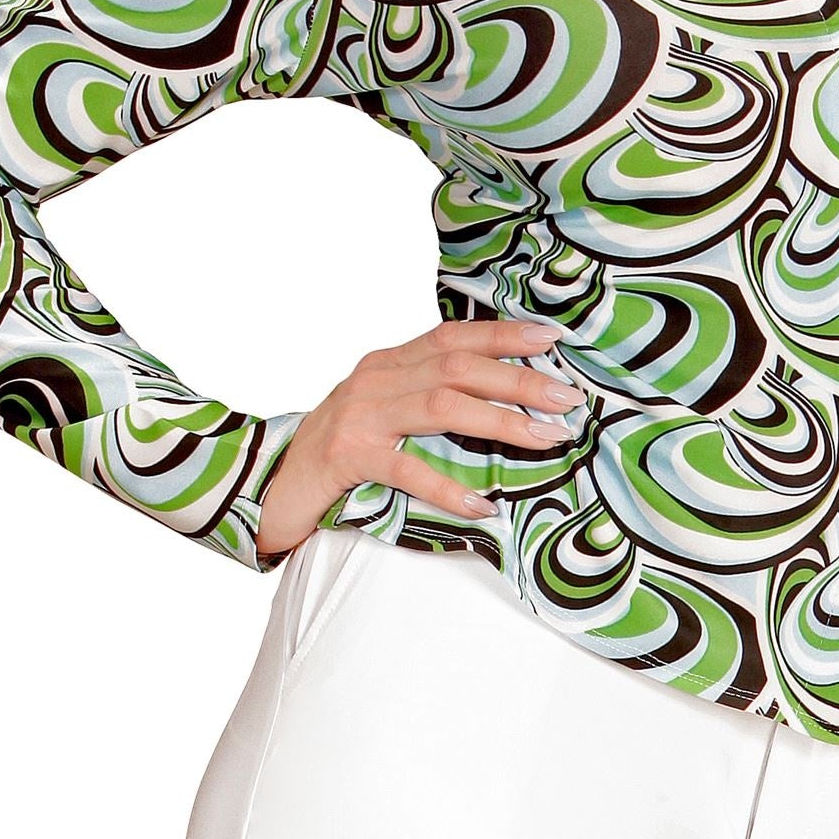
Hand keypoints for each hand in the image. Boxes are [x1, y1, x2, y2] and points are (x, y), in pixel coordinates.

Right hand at [254, 318, 585, 559]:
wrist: (271, 488)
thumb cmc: (338, 452)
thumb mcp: (382, 411)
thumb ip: (427, 396)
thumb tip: (501, 400)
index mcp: (388, 362)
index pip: (453, 335)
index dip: (503, 334)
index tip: (552, 339)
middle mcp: (375, 378)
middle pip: (457, 366)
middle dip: (517, 379)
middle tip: (567, 397)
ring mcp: (359, 415)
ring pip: (441, 406)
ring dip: (500, 422)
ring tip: (545, 438)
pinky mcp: (347, 457)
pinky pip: (405, 470)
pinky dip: (447, 486)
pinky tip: (481, 504)